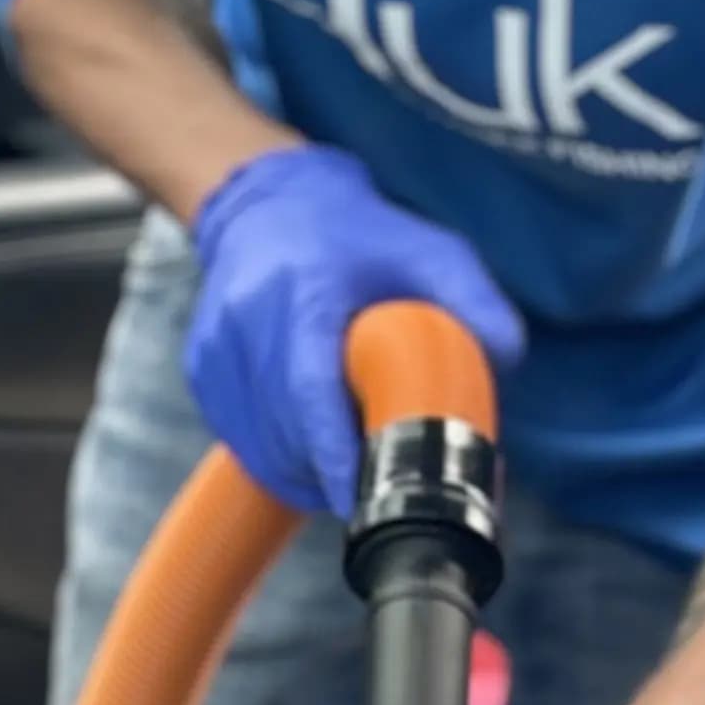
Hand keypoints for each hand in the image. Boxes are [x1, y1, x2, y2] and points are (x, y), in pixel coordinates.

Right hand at [187, 143, 524, 514]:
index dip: (331, 451)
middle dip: (328, 473)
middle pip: (284, 428)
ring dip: (301, 473)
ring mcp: (216, 347)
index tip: (358, 498)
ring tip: (346, 475)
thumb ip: (474, 302)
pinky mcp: (201, 368)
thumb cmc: (356, 236)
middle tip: (376, 491)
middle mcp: (247, 318)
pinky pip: (239, 437)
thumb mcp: (430, 252)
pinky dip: (276, 457)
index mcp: (303, 290)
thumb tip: (504, 362)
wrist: (268, 206)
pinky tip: (309, 451)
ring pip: (257, 444)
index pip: (308, 387)